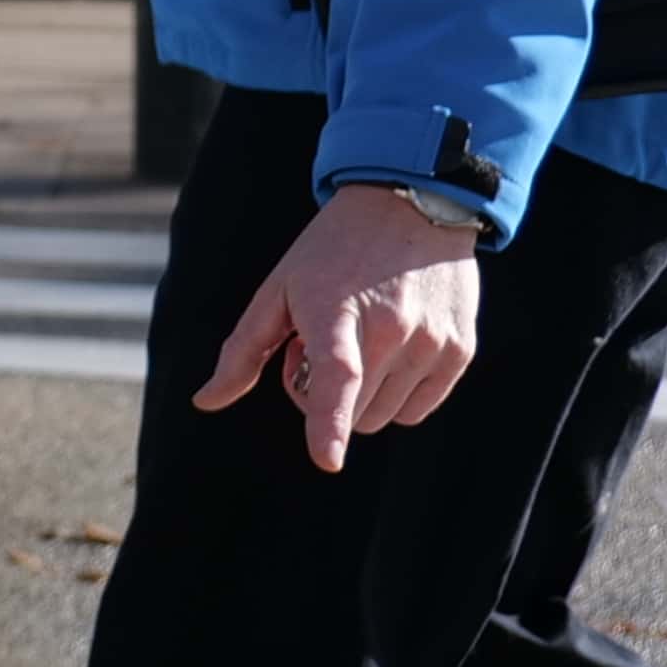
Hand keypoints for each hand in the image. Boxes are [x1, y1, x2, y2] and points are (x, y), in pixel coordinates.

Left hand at [194, 182, 484, 473]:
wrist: (411, 207)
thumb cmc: (331, 252)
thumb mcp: (277, 290)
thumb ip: (242, 351)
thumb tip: (205, 401)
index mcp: (338, 313)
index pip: (337, 375)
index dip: (328, 421)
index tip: (327, 459)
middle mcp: (393, 330)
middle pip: (353, 414)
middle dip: (324, 397)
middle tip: (318, 347)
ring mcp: (432, 342)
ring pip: (384, 416)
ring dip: (361, 395)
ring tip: (357, 340)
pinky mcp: (460, 350)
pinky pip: (418, 408)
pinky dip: (395, 395)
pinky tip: (388, 350)